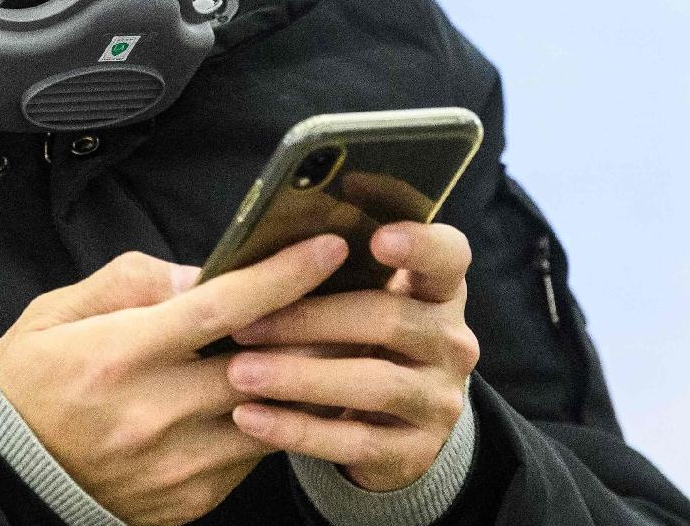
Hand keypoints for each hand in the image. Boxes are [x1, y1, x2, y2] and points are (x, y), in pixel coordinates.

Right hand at [0, 234, 349, 525]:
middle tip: (344, 299)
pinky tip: (269, 400)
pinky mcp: (189, 500)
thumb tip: (203, 274)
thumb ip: (133, 283)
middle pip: (264, 368)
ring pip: (271, 418)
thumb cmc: (33, 380)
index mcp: (120, 354)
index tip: (326, 249)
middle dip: (313, 329)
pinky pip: (250, 458)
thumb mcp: (60, 311)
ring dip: (298, 383)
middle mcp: (153, 414)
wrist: (6, 473)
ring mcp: (175, 466)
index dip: (281, 277)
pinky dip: (268, 424)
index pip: (221, 308)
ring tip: (317, 349)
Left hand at [222, 221, 478, 492]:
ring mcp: (439, 399)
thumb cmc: (359, 339)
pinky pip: (354, 440)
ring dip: (298, 377)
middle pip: (389, 319)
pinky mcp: (416, 451)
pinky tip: (248, 418)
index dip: (419, 243)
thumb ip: (333, 271)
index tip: (377, 238)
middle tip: (243, 324)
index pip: (448, 256)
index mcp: (439, 289)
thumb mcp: (361, 300)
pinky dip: (296, 429)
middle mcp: (451, 341)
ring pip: (372, 383)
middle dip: (310, 320)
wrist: (392, 427)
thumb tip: (258, 245)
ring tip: (239, 373)